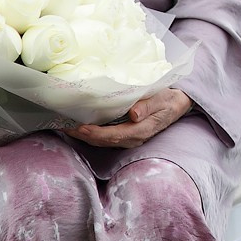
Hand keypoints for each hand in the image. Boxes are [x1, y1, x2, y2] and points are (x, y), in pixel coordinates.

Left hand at [66, 90, 191, 149]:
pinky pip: (105, 138)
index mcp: (141, 130)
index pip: (114, 135)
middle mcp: (133, 139)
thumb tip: (134, 114)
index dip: (95, 133)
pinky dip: (91, 133)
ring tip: (66, 126)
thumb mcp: (162, 99)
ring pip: (102, 141)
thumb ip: (148, 105)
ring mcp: (129, 138)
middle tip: (63, 125)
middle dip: (82, 135)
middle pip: (103, 141)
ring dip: (83, 135)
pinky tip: (80, 126)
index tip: (80, 126)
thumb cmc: (169, 99)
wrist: (178, 105)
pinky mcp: (125, 135)